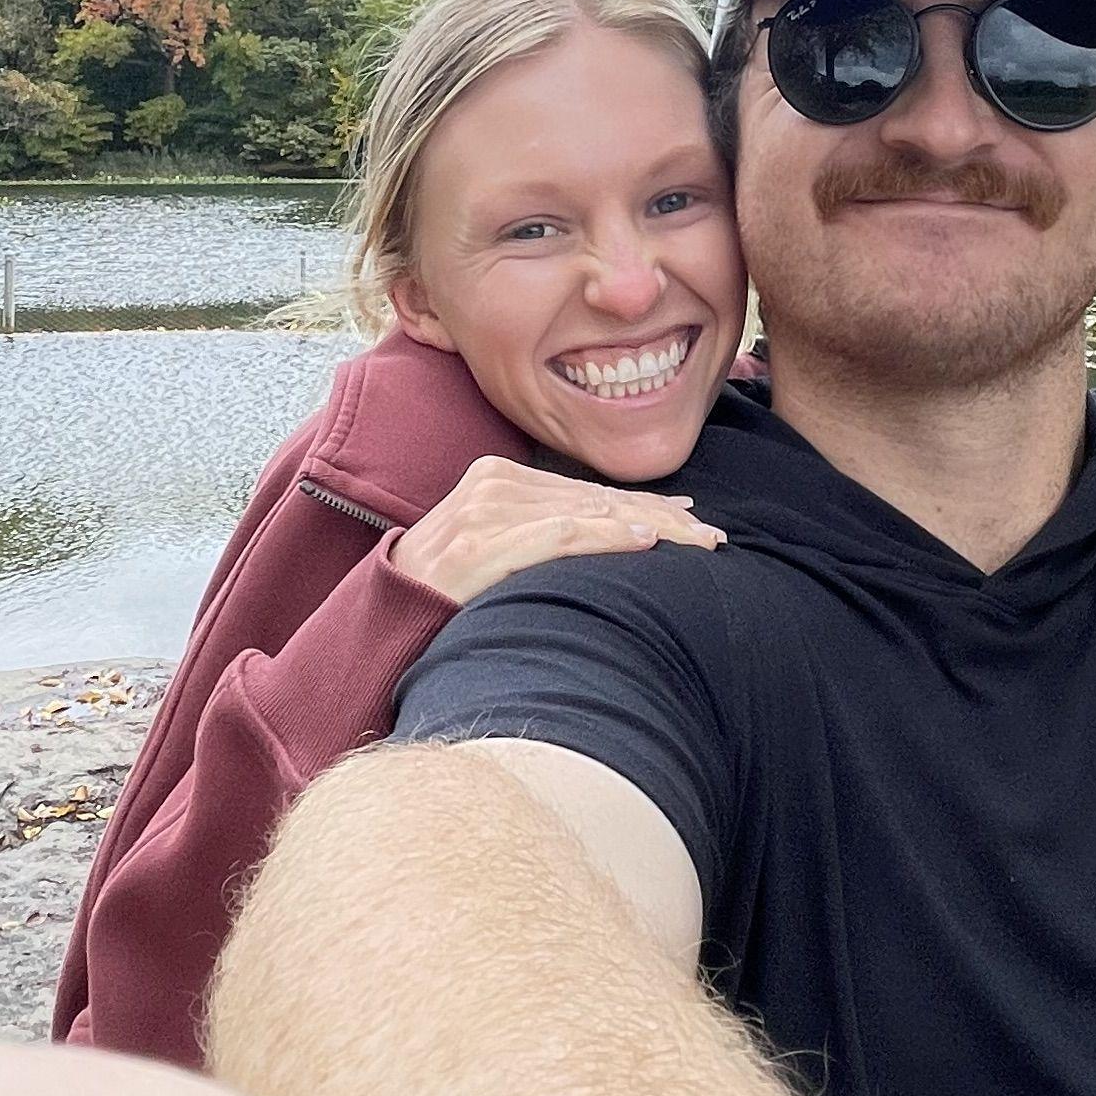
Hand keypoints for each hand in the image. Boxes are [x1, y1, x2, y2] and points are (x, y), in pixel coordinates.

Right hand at [389, 454, 718, 607]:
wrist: (382, 618)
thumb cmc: (443, 592)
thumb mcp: (494, 550)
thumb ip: (541, 534)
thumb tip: (616, 537)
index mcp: (498, 477)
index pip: (587, 491)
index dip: (644, 503)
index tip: (692, 519)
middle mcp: (493, 483)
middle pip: (595, 499)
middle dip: (661, 517)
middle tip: (713, 538)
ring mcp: (484, 510)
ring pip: (588, 512)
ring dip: (651, 527)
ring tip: (697, 542)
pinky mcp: (479, 542)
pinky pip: (558, 534)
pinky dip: (606, 536)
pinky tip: (645, 541)